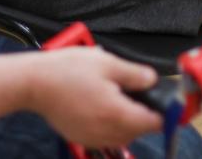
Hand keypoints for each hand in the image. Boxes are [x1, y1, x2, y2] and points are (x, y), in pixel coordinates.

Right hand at [28, 47, 160, 147]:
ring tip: (116, 96)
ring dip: (127, 121)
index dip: (163, 113)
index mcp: (117, 113)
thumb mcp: (107, 62)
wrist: (34, 83)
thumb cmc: (68, 70)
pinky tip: (100, 105)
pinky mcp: (80, 137)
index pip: (153, 123)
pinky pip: (104, 136)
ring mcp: (92, 137)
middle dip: (142, 114)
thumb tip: (152, 80)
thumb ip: (134, 74)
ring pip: (121, 135)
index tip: (167, 103)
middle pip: (137, 130)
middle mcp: (107, 131)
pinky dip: (109, 125)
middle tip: (136, 91)